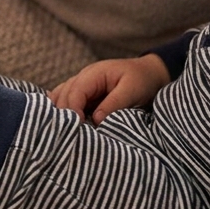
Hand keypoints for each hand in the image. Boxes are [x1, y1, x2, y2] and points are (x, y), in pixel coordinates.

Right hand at [48, 55, 168, 123]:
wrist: (150, 74)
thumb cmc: (142, 80)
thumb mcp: (132, 90)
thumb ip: (114, 103)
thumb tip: (96, 120)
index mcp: (94, 73)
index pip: (75, 91)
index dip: (73, 109)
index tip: (78, 127)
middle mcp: (82, 78)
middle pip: (63, 95)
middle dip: (64, 114)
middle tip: (70, 135)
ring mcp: (81, 86)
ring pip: (60, 98)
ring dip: (60, 113)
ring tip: (64, 131)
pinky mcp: (84, 96)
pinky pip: (66, 101)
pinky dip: (63, 111)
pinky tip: (61, 123)